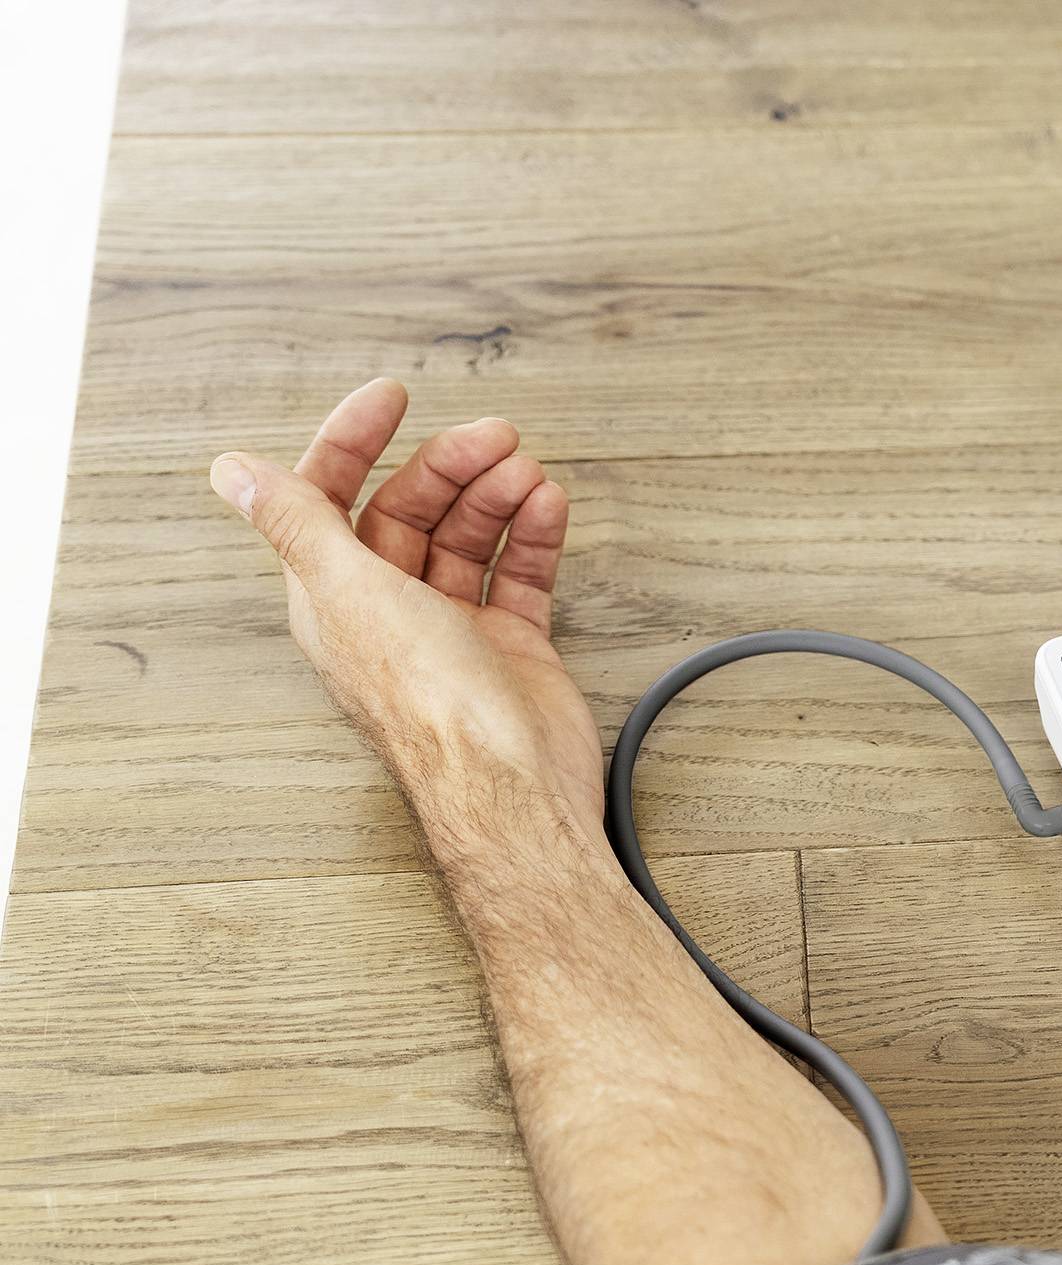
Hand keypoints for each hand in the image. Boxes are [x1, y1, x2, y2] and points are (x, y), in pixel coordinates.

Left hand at [210, 379, 602, 836]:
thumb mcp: (349, 595)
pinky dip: (534, 535)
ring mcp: (454, 629)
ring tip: (527, 475)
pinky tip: (547, 508)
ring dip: (497, 496)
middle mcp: (390, 611)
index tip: (392, 398)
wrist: (514, 786)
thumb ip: (295, 525)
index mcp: (335, 598)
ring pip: (469, 537)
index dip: (354, 442)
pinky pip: (519, 573)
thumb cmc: (432, 709)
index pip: (331, 498)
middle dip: (450, 467)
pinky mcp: (510, 646)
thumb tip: (231, 471)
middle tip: (495, 439)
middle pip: (410, 512)